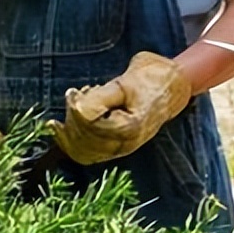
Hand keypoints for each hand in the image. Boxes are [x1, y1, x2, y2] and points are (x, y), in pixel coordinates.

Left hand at [50, 52, 191, 165]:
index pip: (90, 127)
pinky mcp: (116, 147)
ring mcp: (121, 148)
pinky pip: (88, 154)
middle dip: (72, 118)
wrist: (173, 86)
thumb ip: (100, 98)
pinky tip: (60, 128)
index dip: (76, 110)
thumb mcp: (126, 82)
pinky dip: (72, 142)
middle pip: (84, 141)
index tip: (75, 92)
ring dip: (70, 130)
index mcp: (129, 128)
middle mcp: (125, 144)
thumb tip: (76, 109)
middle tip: (73, 94)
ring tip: (74, 105)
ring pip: (82, 152)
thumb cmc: (152, 79)